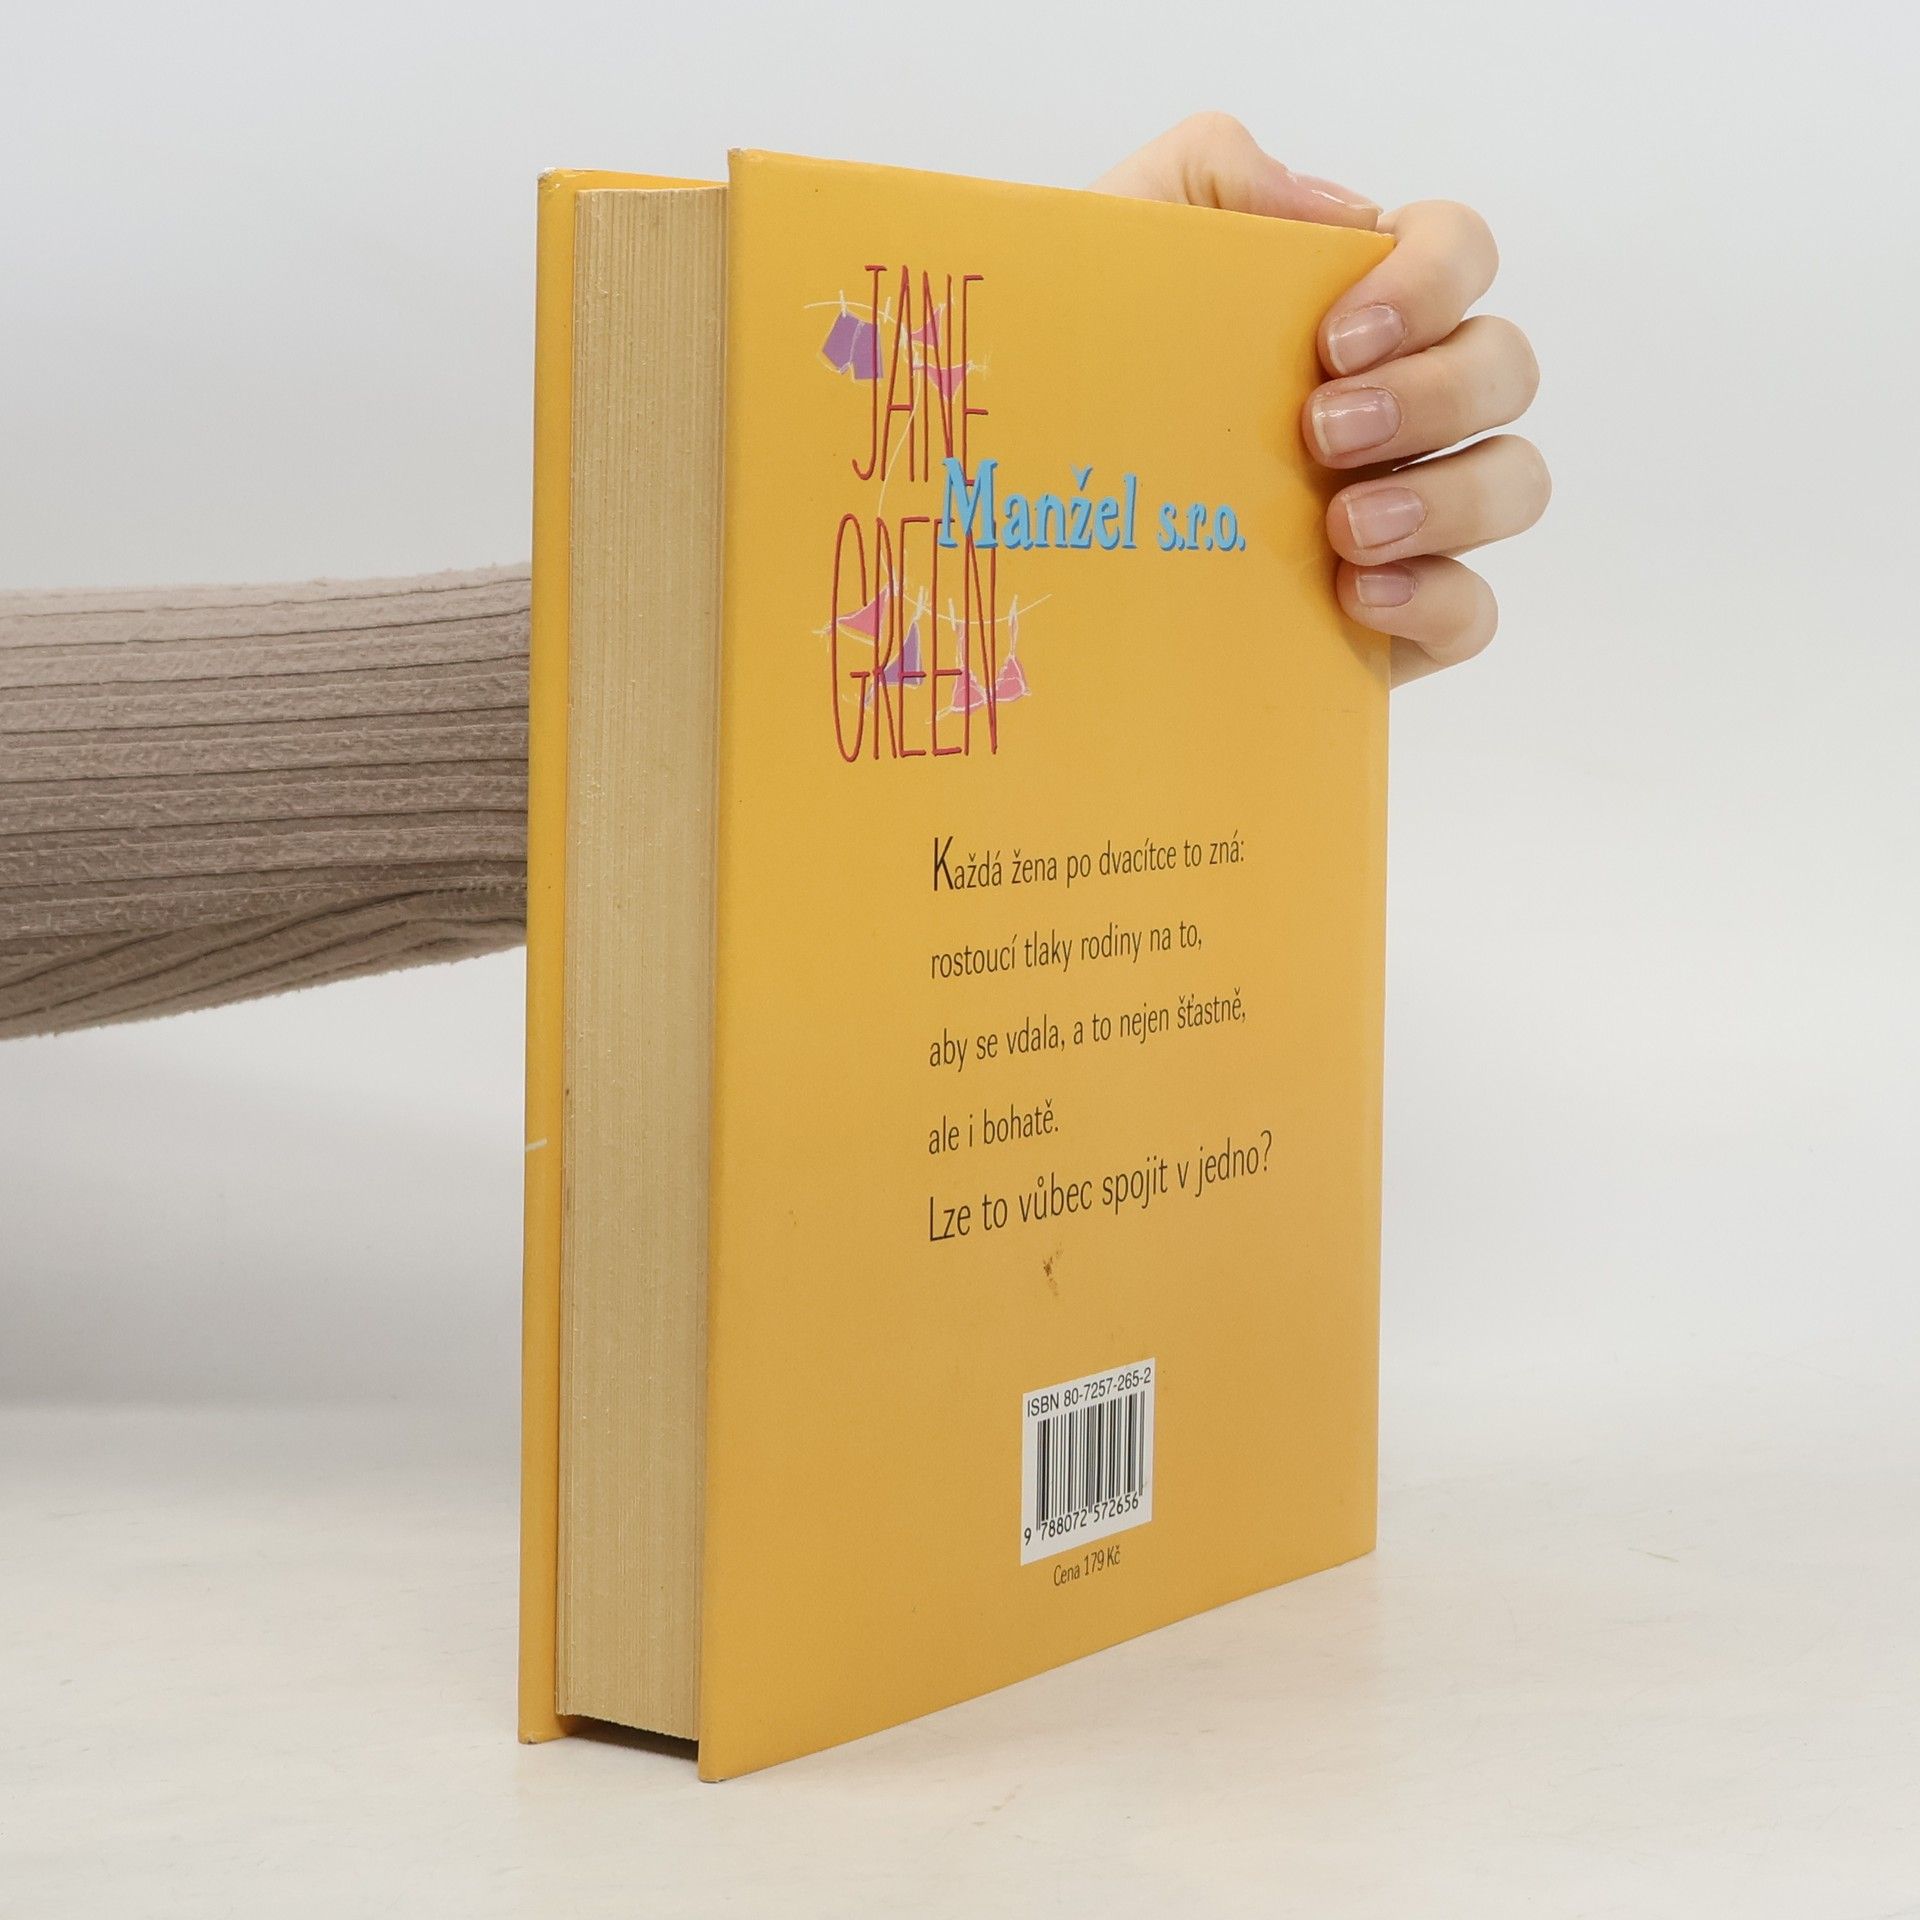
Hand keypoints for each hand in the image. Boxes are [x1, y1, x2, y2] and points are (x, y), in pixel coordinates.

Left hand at [1095, 114, 1548, 684]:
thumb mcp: (1116, 244)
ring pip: (1513, 482)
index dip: (1430, 283)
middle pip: (1504, 368)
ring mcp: (1410, 508)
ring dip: (1449, 498)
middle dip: (1434, 395)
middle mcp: (1403, 402)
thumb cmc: (1084, 371)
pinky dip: (1437, 600)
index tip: (1336, 338)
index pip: (1459, 254)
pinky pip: (1473, 610)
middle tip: (1322, 433)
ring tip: (1344, 527)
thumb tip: (1338, 210)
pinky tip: (1357, 596)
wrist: (1026, 513)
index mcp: (1357, 307)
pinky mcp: (1395, 612)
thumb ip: (1211, 174)